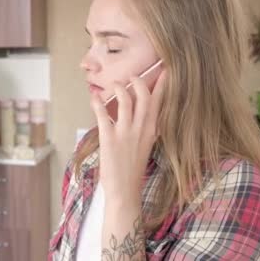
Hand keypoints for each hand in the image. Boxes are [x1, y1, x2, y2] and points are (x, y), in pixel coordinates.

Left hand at [91, 70, 165, 202]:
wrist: (124, 190)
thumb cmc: (133, 168)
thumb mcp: (146, 145)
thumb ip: (146, 128)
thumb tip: (143, 112)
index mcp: (151, 130)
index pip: (159, 103)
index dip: (162, 85)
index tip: (165, 70)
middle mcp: (140, 129)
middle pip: (144, 97)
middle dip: (139, 82)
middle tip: (132, 76)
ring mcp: (125, 133)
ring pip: (125, 101)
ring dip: (119, 88)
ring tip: (115, 84)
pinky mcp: (109, 138)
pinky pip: (103, 115)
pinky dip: (97, 103)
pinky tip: (94, 97)